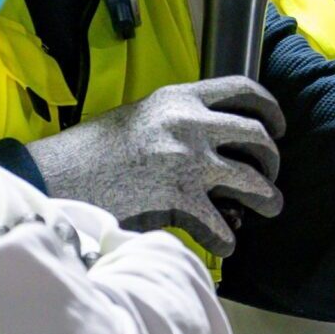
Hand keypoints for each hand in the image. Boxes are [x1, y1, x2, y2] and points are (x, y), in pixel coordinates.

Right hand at [23, 76, 285, 256]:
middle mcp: (190, 125)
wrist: (57, 177)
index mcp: (179, 99)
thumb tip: (214, 141)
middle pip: (258, 137)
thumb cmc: (93, 152)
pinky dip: (228, 238)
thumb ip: (178, 120)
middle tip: (269, 177)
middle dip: (272, 160)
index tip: (277, 126)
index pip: (244, 90)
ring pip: (252, 181)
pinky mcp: (179, 200)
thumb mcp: (139, 117)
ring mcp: (188, 162)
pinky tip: (225, 243)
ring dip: (267, 198)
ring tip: (268, 208)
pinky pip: (222, 225)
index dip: (270, 109)